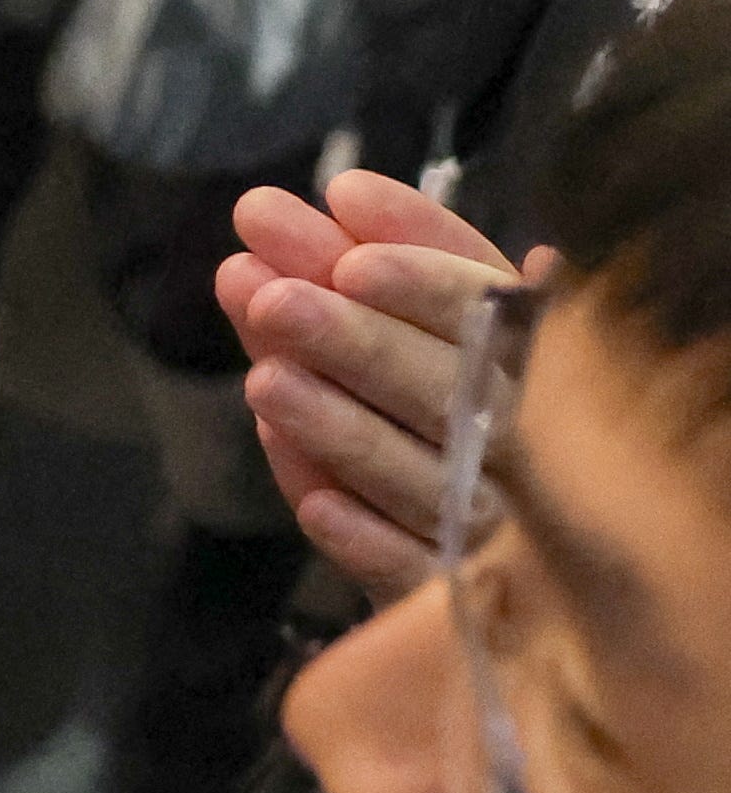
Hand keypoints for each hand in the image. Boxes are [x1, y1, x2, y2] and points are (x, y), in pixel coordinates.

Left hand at [212, 165, 528, 598]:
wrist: (459, 554)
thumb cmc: (426, 405)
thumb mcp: (402, 324)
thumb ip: (376, 260)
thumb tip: (345, 195)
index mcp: (526, 360)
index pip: (489, 308)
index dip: (422, 269)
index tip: (347, 231)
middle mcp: (526, 443)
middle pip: (449, 390)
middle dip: (358, 339)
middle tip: (270, 295)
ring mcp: (493, 526)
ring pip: (426, 479)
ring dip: (346, 429)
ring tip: (265, 380)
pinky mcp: (448, 596)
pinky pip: (415, 574)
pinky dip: (368, 537)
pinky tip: (315, 503)